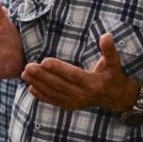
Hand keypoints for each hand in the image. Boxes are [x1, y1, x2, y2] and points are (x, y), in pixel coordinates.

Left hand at [22, 33, 137, 112]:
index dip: (58, 68)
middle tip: (28, 66)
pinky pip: (54, 101)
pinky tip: (31, 88)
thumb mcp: (114, 62)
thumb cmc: (114, 75)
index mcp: (93, 83)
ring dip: (38, 84)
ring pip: (54, 93)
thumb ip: (109, 50)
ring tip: (25, 74)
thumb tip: (106, 35)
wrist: (116, 98)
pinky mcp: (71, 106)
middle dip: (42, 76)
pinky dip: (42, 95)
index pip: (73, 75)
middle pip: (59, 84)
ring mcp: (76, 102)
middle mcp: (83, 95)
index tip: (44, 61)